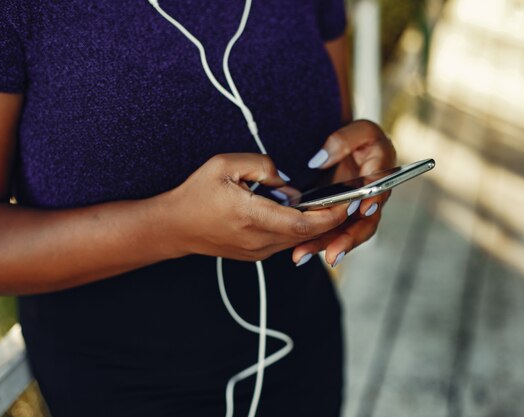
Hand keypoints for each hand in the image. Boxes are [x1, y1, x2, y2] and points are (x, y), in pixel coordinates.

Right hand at [152, 153, 349, 261]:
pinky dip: (300, 229)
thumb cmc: (197, 193)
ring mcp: (257, 252)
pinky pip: (285, 242)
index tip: (349, 201)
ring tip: (330, 203)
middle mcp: (258, 241)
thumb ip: (264, 167)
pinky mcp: (255, 255)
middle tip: (349, 199)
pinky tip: (303, 213)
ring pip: (298, 240)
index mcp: (252, 217)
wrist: (174, 226)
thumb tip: (289, 185)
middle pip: (307, 234)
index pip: (304, 224)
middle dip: (332, 218)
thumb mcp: (226, 164)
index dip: (331, 215)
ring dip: (317, 225)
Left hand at [293, 120, 396, 266]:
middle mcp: (372, 199)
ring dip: (325, 246)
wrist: (350, 149)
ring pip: (344, 233)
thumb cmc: (359, 139)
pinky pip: (331, 232)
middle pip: (363, 223)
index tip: (363, 209)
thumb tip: (319, 161)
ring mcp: (356, 211)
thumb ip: (342, 141)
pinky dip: (315, 242)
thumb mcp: (358, 130)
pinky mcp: (340, 217)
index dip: (373, 201)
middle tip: (332, 255)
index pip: (379, 190)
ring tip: (301, 256)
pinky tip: (298, 252)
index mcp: (382, 175)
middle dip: (347, 240)